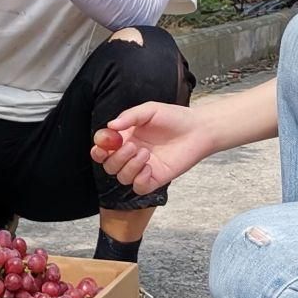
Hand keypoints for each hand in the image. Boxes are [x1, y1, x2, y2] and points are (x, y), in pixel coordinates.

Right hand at [91, 102, 216, 193]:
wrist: (199, 130)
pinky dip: (140, 180)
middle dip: (116, 158)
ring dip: (129, 166)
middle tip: (132, 146)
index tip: (107, 141)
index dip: (99, 148)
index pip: (102, 149)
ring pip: (122, 177)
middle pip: (109, 165)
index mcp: (125, 138)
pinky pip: (138, 188)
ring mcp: (142, 168)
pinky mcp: (155, 179)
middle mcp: (131, 154)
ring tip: (145, 154)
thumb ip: (129, 116)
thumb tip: (110, 126)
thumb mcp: (149, 110)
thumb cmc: (175, 118)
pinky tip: (149, 168)